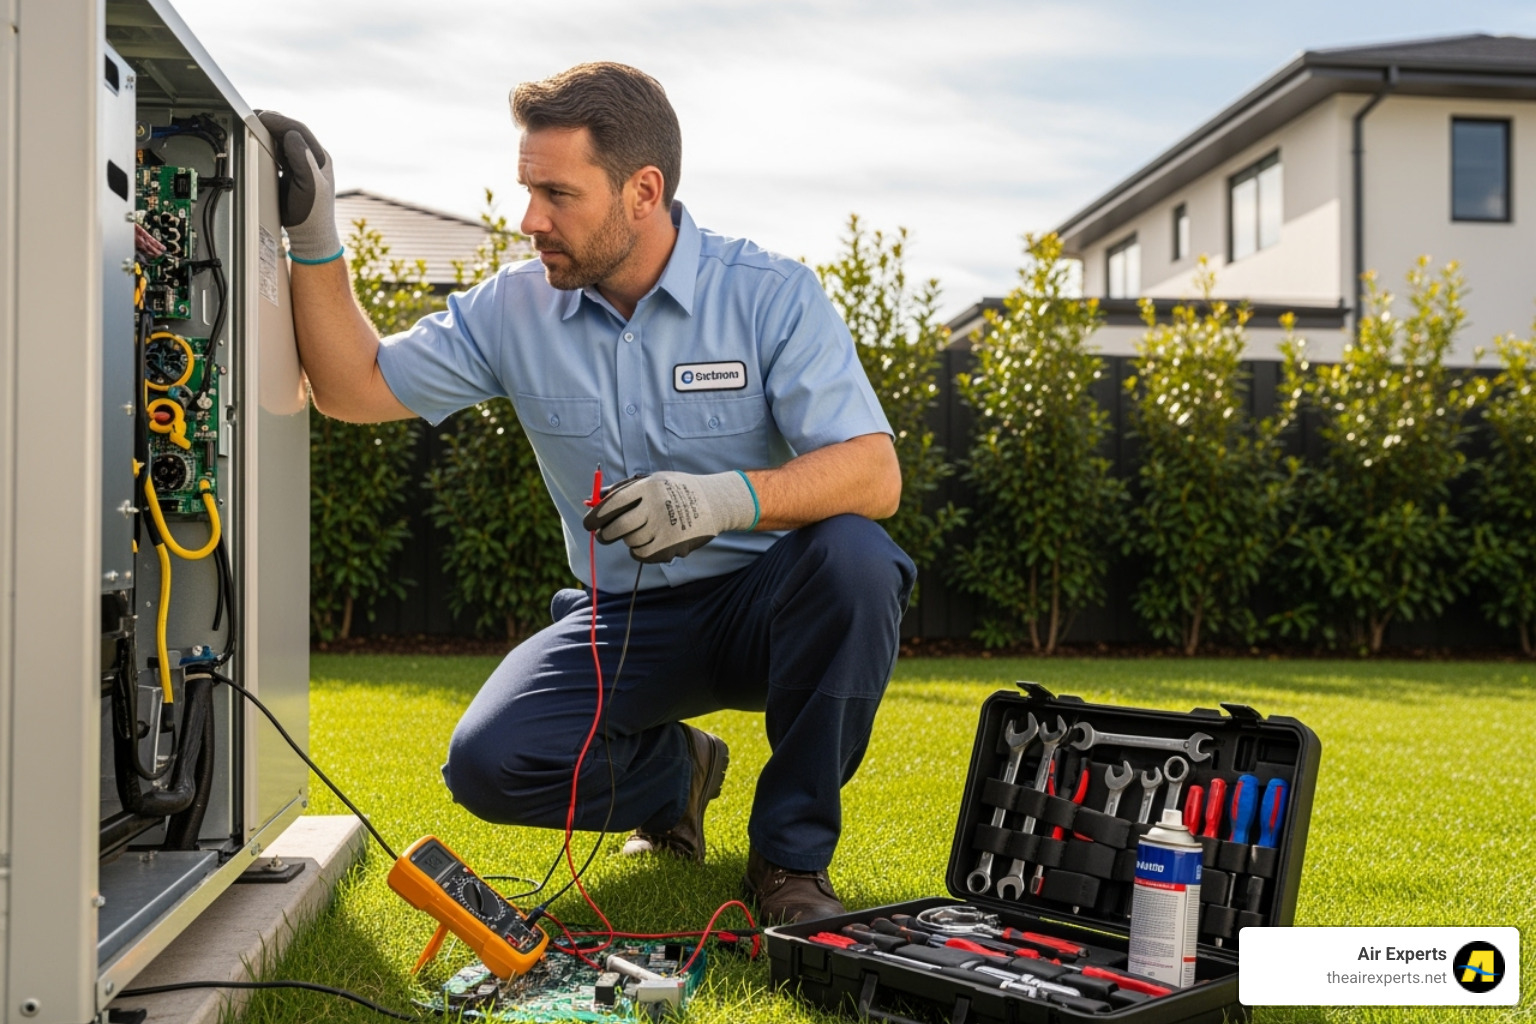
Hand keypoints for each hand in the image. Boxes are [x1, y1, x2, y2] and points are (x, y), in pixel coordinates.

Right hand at [257, 111, 341, 260]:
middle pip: (291, 131)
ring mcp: (301, 165)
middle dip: (273, 122)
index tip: (262, 116)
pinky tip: (258, 142)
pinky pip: (279, 152)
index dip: (280, 121)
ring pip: (284, 141)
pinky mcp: (291, 173)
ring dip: (269, 131)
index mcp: (319, 158)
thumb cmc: (312, 214)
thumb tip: (292, 136)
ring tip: (253, 123)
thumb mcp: (310, 186)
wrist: (310, 234)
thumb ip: (303, 160)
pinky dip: (267, 145)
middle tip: (253, 115)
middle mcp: (312, 158)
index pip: (299, 131)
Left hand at [581, 471, 758, 563]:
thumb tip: (592, 499)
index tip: (589, 524)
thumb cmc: (677, 489)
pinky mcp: (670, 548)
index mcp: (648, 487)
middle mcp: (655, 508)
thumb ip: (622, 489)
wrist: (715, 503)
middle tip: (603, 535)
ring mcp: (664, 529)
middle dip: (604, 534)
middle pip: (616, 528)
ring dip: (628, 540)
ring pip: (629, 542)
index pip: (611, 504)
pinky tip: (648, 541)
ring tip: (641, 531)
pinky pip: (641, 555)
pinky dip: (639, 551)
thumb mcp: (652, 480)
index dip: (595, 516)